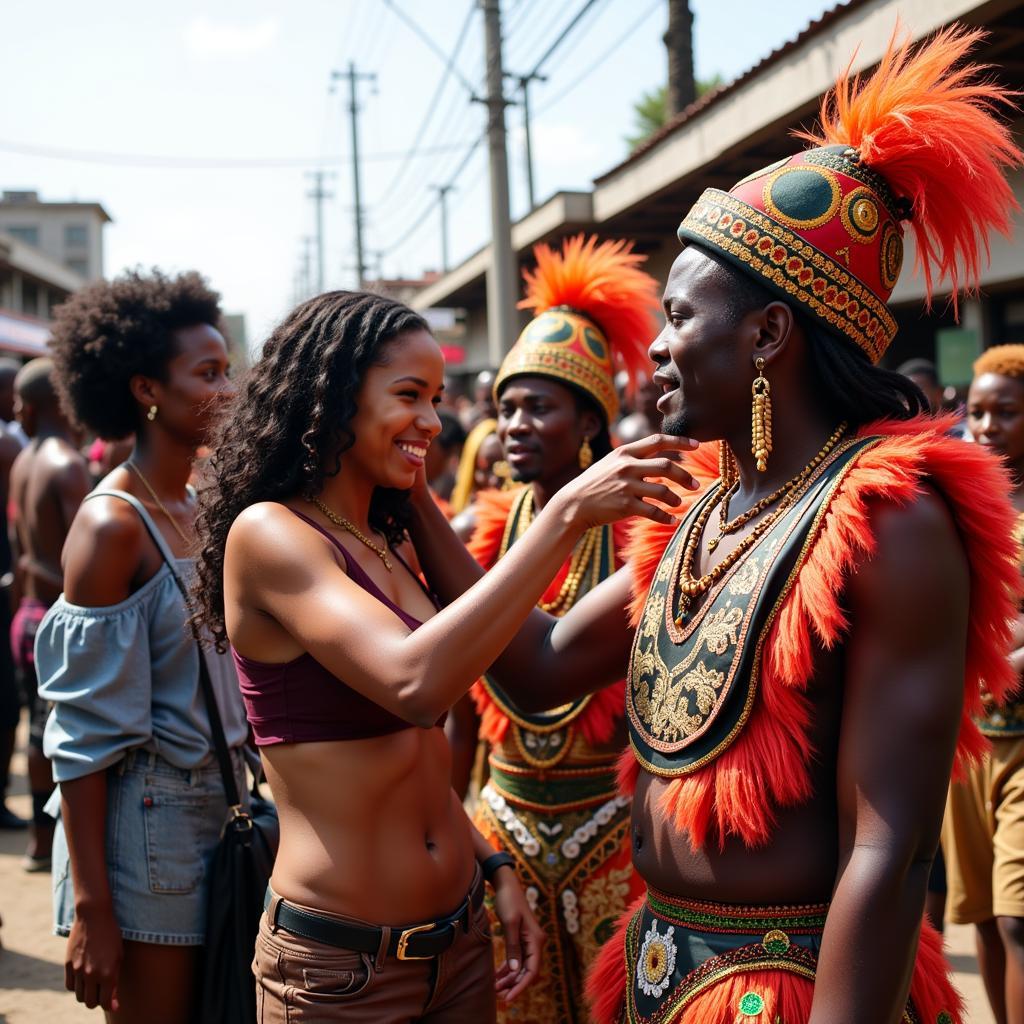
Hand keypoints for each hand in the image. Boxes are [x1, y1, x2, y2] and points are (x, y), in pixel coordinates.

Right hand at [65, 906, 121, 1010]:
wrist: (94, 916)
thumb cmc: (111, 935)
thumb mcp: (119, 956)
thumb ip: (115, 980)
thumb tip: (112, 1002)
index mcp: (107, 973)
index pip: (105, 1002)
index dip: (110, 1005)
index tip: (114, 1004)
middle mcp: (91, 975)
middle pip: (90, 1003)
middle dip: (98, 1001)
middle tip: (103, 992)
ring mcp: (78, 970)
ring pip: (79, 996)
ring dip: (87, 994)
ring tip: (95, 984)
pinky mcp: (68, 965)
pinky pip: (70, 986)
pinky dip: (77, 986)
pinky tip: (84, 978)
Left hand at [491, 866, 544, 1002]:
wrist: (506, 884)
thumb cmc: (509, 900)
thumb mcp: (509, 923)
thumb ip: (513, 947)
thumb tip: (515, 970)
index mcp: (536, 940)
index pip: (532, 970)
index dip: (521, 986)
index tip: (509, 998)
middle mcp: (536, 942)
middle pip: (527, 971)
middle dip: (514, 984)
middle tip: (498, 995)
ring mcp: (529, 941)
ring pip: (521, 967)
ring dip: (509, 978)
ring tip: (495, 988)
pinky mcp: (521, 939)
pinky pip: (516, 959)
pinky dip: (508, 969)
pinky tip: (497, 977)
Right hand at [551, 433, 700, 529]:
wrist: (573, 504)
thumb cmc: (595, 484)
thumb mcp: (611, 463)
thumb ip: (633, 459)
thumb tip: (662, 460)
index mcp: (625, 452)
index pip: (658, 440)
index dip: (680, 441)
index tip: (697, 445)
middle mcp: (627, 466)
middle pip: (667, 465)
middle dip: (685, 475)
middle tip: (695, 484)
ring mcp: (626, 486)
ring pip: (663, 490)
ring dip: (676, 498)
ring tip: (679, 504)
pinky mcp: (625, 506)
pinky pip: (654, 512)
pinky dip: (667, 517)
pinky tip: (672, 520)